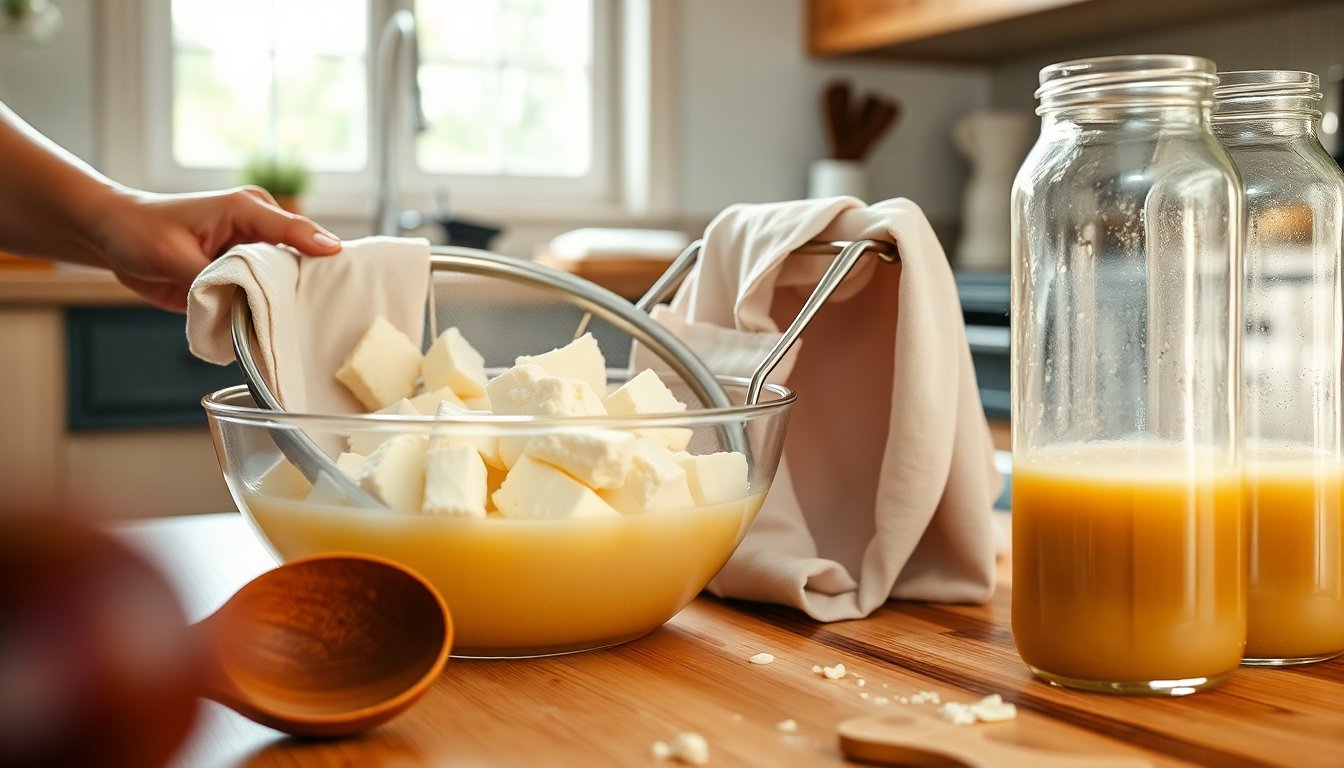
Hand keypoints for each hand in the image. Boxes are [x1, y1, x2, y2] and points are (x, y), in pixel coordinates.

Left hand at [93, 186, 342, 311]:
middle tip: (326, 308)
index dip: (316, 245)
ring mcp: (252, 254)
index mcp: (246, 209)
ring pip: (284, 280)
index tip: (340, 259)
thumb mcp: (173, 254)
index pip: (291, 228)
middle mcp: (257, 230)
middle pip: (299, 256)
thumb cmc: (142, 232)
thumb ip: (212, 277)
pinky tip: (276, 330)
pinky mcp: (242, 276)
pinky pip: (263, 296)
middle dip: (309, 281)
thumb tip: (240, 306)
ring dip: (288, 301)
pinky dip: (268, 312)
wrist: (116, 237)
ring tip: (301, 325)